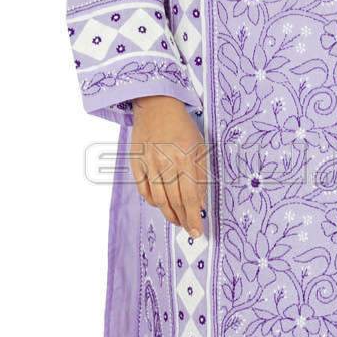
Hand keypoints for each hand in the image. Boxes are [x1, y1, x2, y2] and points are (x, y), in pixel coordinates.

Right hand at [128, 95, 208, 235]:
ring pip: (158, 199)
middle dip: (183, 219)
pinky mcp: (136, 162)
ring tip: (177, 220)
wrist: (156, 105)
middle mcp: (166, 162)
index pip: (190, 196)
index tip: (197, 232)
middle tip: (189, 229)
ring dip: (168, 214)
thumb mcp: (199, 147)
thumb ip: (200, 175)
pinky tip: (161, 204)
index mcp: (185, 158)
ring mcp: (148, 163)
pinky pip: (143, 189)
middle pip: (174, 201)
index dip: (193, 217)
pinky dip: (152, 201)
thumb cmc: (182, 126)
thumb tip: (199, 204)